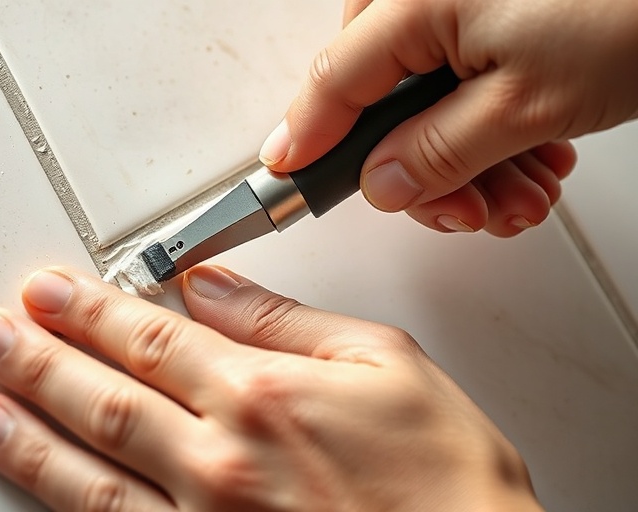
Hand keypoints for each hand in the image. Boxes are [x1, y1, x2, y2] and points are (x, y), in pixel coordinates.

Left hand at [0, 266, 542, 510]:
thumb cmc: (443, 479)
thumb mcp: (385, 363)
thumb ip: (289, 322)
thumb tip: (218, 290)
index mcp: (262, 395)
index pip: (149, 339)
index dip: (90, 311)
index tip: (49, 292)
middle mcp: (221, 460)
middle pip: (105, 397)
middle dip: (37, 361)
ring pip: (92, 472)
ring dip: (30, 435)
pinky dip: (70, 508)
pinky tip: (40, 490)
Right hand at [260, 0, 637, 235]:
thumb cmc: (627, 12)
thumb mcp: (523, 106)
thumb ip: (436, 153)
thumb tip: (383, 184)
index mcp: (413, 1)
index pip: (334, 82)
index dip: (308, 137)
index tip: (285, 175)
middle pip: (383, 104)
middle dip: (426, 171)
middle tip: (468, 211)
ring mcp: (458, 6)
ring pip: (426, 105)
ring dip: (471, 163)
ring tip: (525, 192)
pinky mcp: (490, 17)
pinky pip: (462, 86)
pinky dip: (493, 132)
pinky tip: (534, 156)